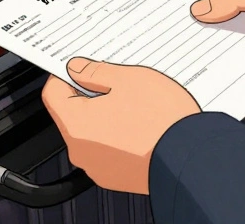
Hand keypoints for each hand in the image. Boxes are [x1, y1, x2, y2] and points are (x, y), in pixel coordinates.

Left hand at [42, 58, 198, 194]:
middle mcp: (82, 151)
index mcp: (76, 126)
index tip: (80, 67)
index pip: (53, 94)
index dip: (65, 75)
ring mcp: (99, 167)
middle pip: (72, 114)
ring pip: (92, 132)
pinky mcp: (117, 177)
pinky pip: (108, 149)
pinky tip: (140, 124)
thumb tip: (76, 68)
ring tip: (134, 104)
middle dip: (90, 95)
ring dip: (107, 115)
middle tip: (115, 82)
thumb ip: (95, 72)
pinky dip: (119, 135)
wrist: (191, 159)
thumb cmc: (162, 121)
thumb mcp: (127, 79)